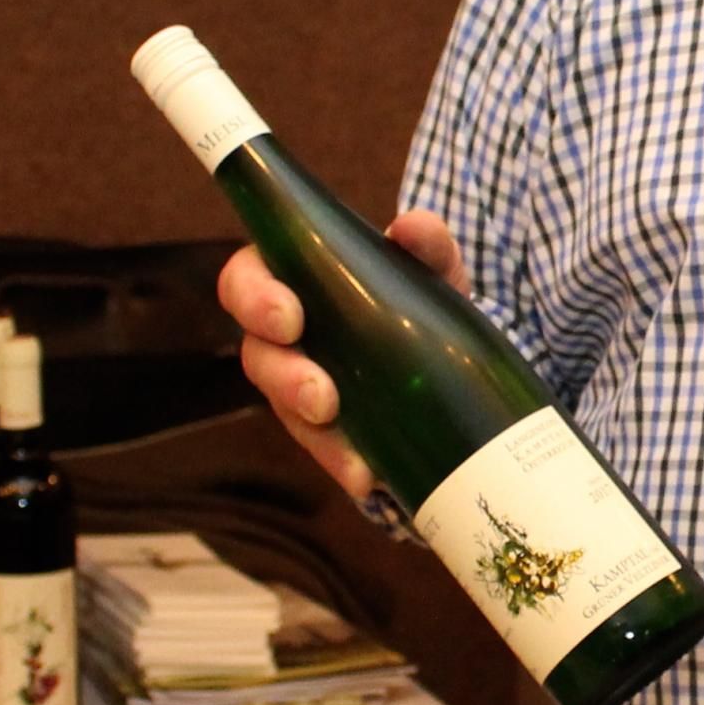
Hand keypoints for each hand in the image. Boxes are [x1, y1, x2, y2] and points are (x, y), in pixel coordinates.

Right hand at [219, 212, 465, 506]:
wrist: (458, 359)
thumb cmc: (423, 297)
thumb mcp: (434, 269)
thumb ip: (428, 244)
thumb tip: (413, 228)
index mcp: (294, 281)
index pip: (244, 281)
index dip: (254, 298)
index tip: (290, 317)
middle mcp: (286, 338)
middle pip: (256, 355)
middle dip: (285, 377)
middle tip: (322, 396)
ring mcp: (301, 388)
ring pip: (284, 410)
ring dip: (314, 432)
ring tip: (353, 453)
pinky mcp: (326, 431)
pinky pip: (323, 450)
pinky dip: (343, 463)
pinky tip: (367, 476)